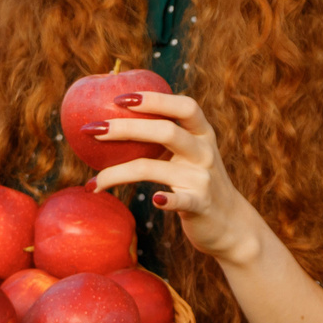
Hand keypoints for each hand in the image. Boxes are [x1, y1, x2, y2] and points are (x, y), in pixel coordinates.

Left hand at [86, 89, 270, 266]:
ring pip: (155, 168)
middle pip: (165, 131)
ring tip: (93, 182)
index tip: (118, 98)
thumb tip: (114, 119)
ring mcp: (203, 178)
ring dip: (118, 173)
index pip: (184, 106)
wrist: (230, 224)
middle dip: (125, 127)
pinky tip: (152, 201)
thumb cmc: (196, 182)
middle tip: (92, 129)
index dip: (154, 99)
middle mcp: (204, 151)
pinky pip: (180, 201)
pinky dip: (166, 201)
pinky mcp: (201, 205)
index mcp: (202, 133)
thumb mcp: (189, 154)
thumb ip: (165, 137)